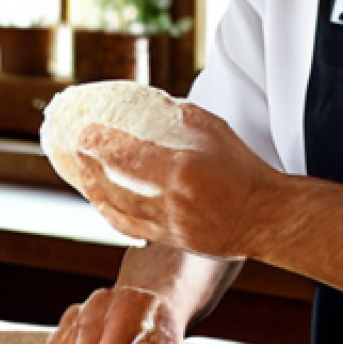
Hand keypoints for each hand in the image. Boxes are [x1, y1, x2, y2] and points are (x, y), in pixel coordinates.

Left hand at [76, 103, 277, 259]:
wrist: (266, 216)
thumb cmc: (244, 170)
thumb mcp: (214, 130)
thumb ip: (179, 116)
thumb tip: (152, 103)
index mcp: (180, 171)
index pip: (128, 157)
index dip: (101, 145)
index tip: (85, 133)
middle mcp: (169, 201)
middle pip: (115, 185)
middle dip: (89, 167)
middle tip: (76, 149)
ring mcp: (168, 225)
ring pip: (117, 210)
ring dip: (94, 190)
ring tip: (82, 172)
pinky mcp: (170, 240)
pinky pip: (129, 228)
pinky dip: (110, 213)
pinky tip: (100, 201)